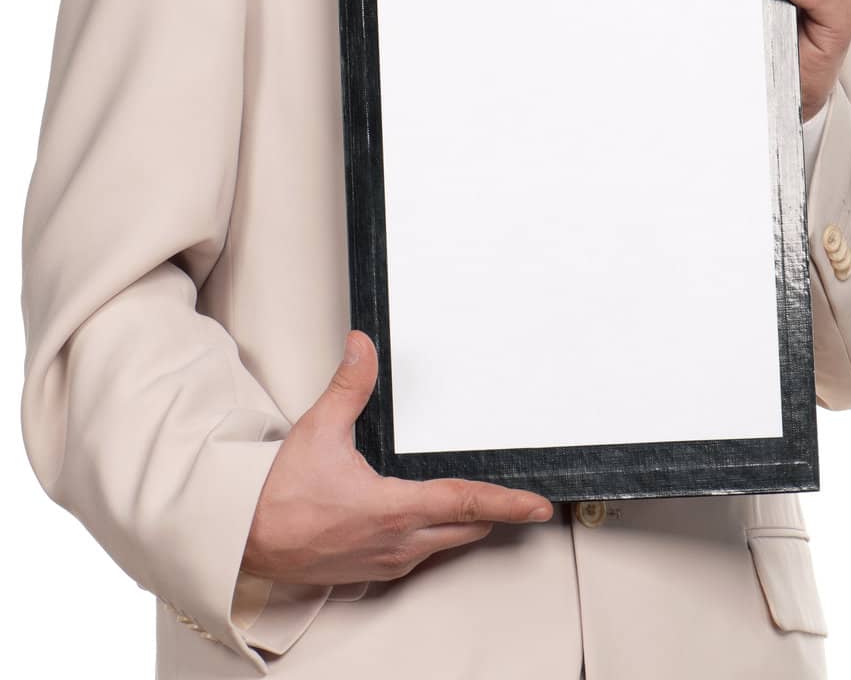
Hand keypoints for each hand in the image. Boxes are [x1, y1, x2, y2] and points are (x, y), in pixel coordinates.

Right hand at [240, 331, 553, 585]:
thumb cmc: (278, 496)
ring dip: (464, 523)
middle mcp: (398, 543)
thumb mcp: (320, 430)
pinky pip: (420, 555)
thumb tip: (364, 346)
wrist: (245, 540)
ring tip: (482, 502)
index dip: (508, 503)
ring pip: (446, 543)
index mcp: (393, 509)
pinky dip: (436, 536)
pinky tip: (429, 518)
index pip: (466, 503)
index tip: (539, 506)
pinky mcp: (373, 571)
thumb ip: (349, 386)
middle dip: (495, 512)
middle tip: (521, 499)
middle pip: (467, 528)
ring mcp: (386, 562)